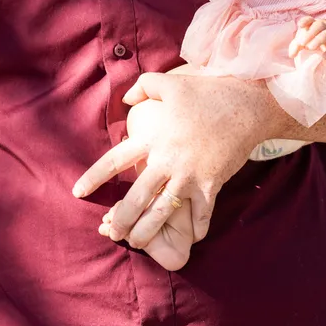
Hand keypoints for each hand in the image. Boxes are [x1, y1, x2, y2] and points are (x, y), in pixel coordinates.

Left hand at [74, 72, 266, 252]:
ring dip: (147, 231)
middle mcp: (167, 161)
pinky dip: (197, 227)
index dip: (94, 177)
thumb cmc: (208, 93)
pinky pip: (201, 213)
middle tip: (111, 232)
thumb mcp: (170, 83)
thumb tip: (125, 100)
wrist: (248, 106)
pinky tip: (194, 237)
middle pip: (136, 198)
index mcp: (153, 138)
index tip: (77, 192)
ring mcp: (189, 176)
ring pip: (161, 212)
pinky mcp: (211, 184)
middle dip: (121, 219)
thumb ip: (143, 87)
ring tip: (137, 243)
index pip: (115, 161)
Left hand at [289, 17, 325, 59]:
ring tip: (310, 48)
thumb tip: (291, 55)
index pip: (310, 20)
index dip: (305, 21)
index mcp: (314, 24)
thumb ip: (297, 46)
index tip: (300, 25)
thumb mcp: (305, 41)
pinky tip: (324, 57)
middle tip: (302, 43)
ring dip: (318, 40)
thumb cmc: (316, 39)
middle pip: (318, 26)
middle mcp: (324, 27)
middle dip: (310, 33)